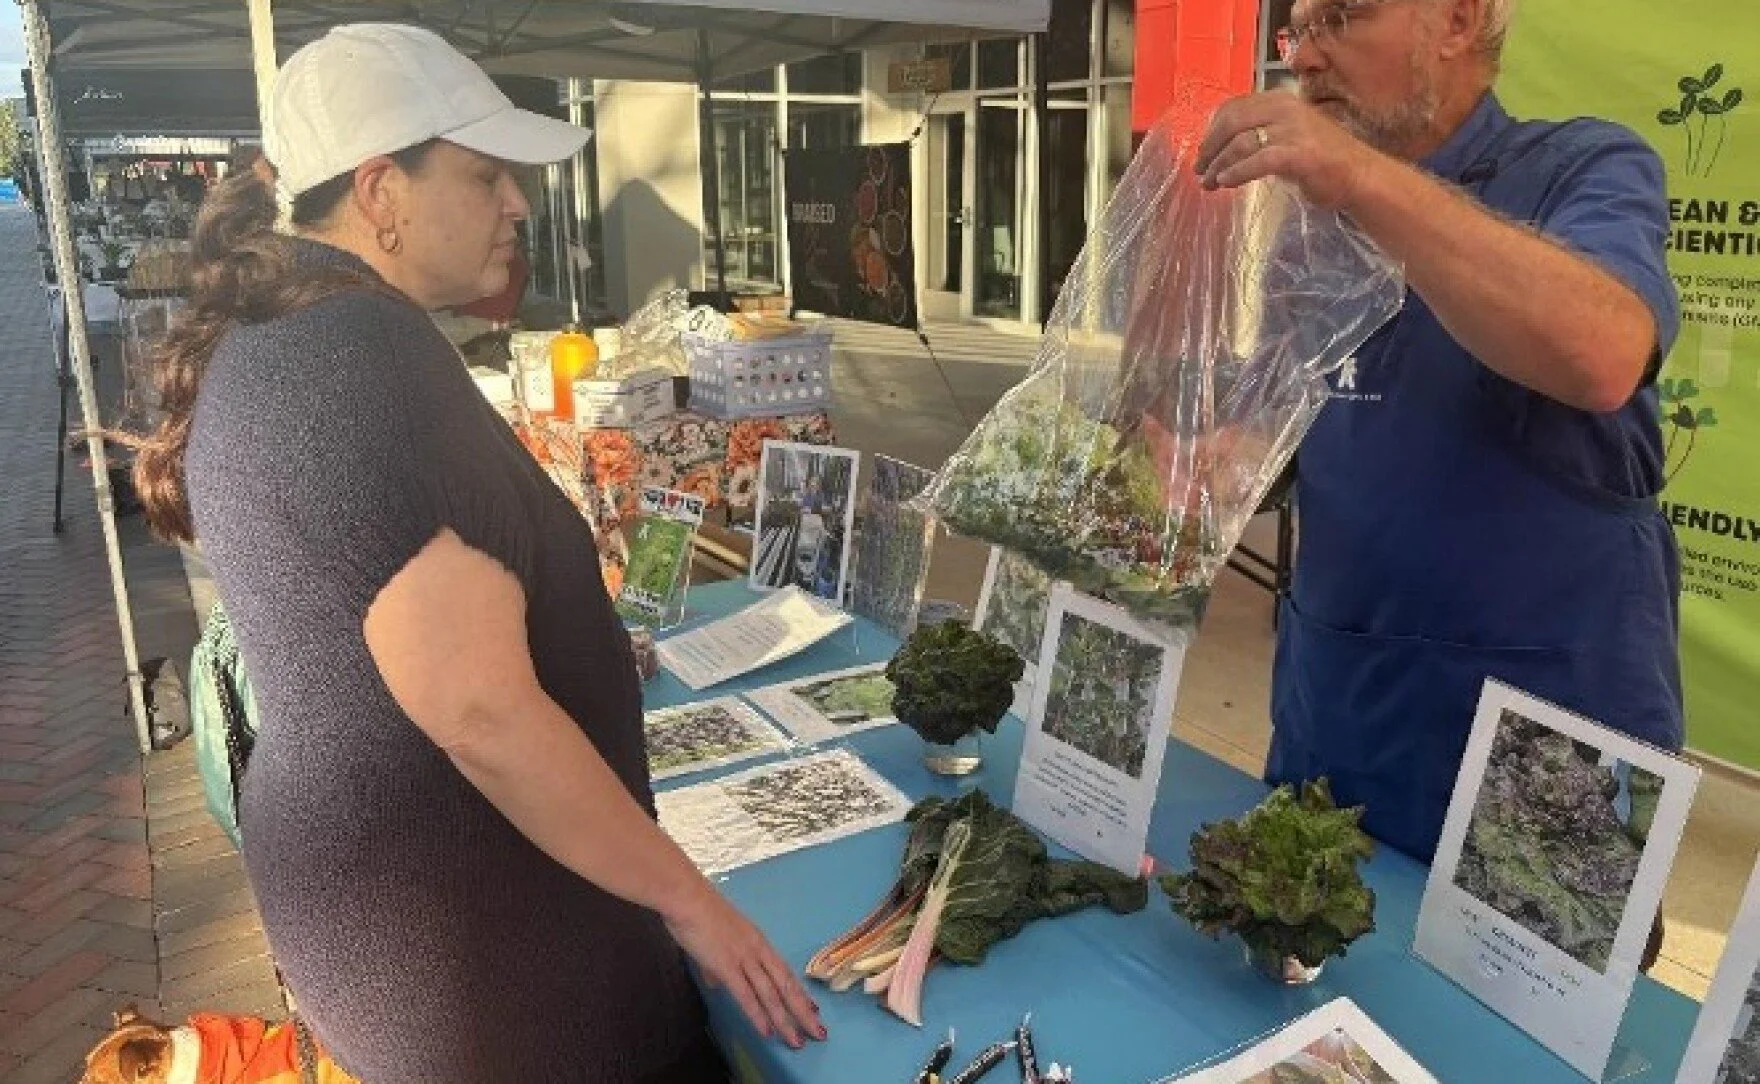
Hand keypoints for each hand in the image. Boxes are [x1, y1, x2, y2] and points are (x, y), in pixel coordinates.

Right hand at [665, 881, 826, 1048]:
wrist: (687, 898)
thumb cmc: (698, 913)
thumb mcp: (718, 938)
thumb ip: (719, 964)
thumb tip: (717, 982)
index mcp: (759, 942)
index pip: (785, 972)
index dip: (799, 993)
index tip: (813, 1010)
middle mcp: (758, 951)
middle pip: (786, 986)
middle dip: (803, 1012)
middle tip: (819, 1033)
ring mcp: (745, 958)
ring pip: (771, 994)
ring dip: (785, 1020)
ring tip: (797, 1041)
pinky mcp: (727, 966)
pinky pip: (746, 995)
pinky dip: (758, 1015)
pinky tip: (767, 1031)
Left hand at [1194, 92, 1380, 209]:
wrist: (1359, 174)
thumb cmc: (1321, 159)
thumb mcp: (1287, 135)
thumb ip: (1259, 133)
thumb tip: (1221, 147)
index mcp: (1279, 100)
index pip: (1232, 108)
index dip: (1211, 130)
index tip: (1202, 152)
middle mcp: (1284, 108)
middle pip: (1230, 122)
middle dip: (1209, 148)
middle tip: (1199, 170)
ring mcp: (1292, 129)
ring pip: (1240, 143)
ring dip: (1218, 165)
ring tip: (1208, 183)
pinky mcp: (1298, 153)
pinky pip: (1258, 160)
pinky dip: (1236, 172)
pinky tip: (1225, 182)